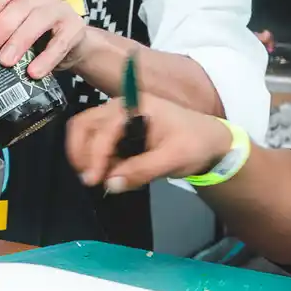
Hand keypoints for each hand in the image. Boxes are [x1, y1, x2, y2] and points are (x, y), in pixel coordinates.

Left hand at [0, 0, 87, 79]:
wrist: (73, 45)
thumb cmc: (37, 36)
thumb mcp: (16, 28)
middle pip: (20, 6)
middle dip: (0, 27)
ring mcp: (60, 10)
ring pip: (39, 20)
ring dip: (20, 41)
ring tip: (5, 61)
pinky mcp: (75, 29)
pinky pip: (60, 43)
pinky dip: (46, 59)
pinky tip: (33, 72)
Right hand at [67, 96, 232, 193]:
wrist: (210, 140)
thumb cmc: (195, 143)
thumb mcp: (174, 159)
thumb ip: (142, 171)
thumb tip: (111, 184)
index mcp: (135, 106)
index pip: (103, 129)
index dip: (95, 155)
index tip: (94, 180)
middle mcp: (121, 107)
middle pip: (84, 124)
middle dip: (81, 152)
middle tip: (89, 179)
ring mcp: (117, 117)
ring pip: (85, 131)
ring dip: (86, 155)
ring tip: (99, 177)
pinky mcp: (118, 130)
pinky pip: (96, 141)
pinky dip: (96, 158)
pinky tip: (108, 173)